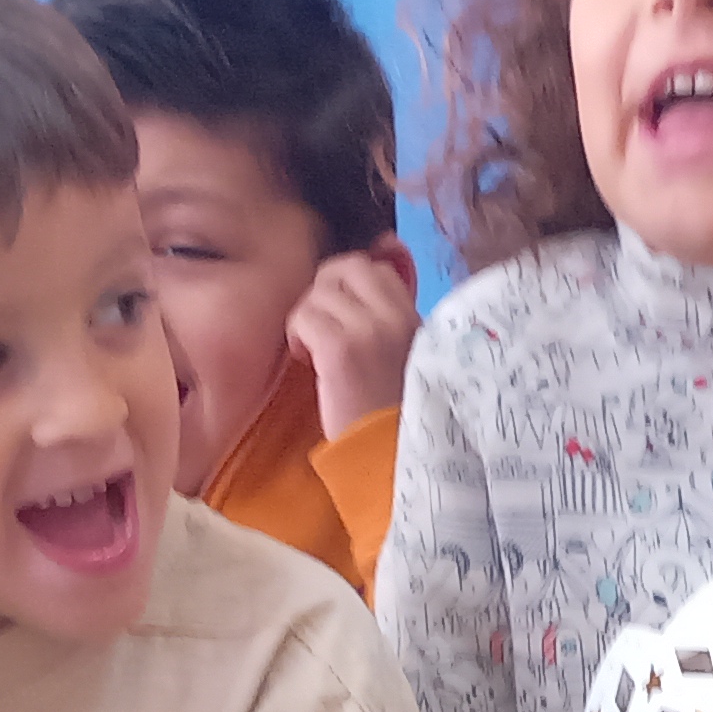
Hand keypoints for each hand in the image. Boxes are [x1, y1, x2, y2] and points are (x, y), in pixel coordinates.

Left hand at [291, 244, 420, 437]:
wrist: (389, 458)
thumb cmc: (395, 416)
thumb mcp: (407, 358)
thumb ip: (391, 318)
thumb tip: (383, 254)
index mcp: (415, 319)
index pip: (377, 268)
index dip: (349, 284)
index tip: (341, 315)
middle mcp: (396, 318)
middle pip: (348, 267)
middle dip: (324, 290)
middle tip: (320, 324)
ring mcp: (369, 330)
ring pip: (320, 291)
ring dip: (308, 317)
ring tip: (314, 350)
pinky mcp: (340, 350)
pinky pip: (305, 316)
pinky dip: (297, 335)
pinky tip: (307, 361)